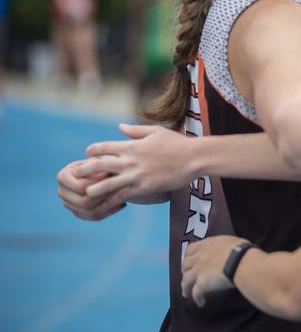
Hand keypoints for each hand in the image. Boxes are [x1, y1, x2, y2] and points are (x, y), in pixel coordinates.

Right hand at [57, 159, 124, 220]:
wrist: (109, 169)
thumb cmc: (106, 162)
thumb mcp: (104, 161)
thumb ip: (100, 167)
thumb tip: (106, 175)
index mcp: (63, 176)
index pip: (80, 187)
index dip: (98, 184)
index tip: (112, 176)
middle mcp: (62, 191)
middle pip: (83, 201)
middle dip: (103, 196)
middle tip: (120, 190)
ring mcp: (69, 203)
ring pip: (88, 211)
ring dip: (107, 205)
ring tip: (122, 196)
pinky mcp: (79, 212)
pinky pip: (94, 216)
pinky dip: (109, 211)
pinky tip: (122, 204)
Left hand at [76, 123, 194, 201]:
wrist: (193, 158)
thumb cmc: (177, 143)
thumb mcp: (155, 132)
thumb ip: (135, 130)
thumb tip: (119, 127)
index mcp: (132, 145)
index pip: (105, 147)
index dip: (94, 150)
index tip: (87, 153)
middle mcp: (130, 160)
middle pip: (100, 165)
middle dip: (86, 169)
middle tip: (76, 174)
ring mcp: (136, 175)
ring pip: (108, 183)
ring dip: (94, 188)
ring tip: (85, 194)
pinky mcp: (144, 188)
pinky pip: (124, 195)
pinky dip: (113, 200)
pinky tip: (107, 204)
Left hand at [181, 235, 246, 306]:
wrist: (241, 261)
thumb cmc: (241, 250)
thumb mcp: (232, 242)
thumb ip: (225, 246)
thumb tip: (231, 249)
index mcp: (207, 245)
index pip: (190, 249)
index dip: (188, 256)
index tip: (189, 260)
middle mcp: (199, 257)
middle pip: (185, 265)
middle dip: (185, 271)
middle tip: (188, 276)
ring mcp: (199, 270)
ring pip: (185, 280)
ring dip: (185, 287)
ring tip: (187, 293)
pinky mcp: (202, 283)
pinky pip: (195, 293)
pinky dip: (197, 298)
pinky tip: (201, 302)